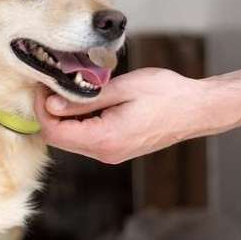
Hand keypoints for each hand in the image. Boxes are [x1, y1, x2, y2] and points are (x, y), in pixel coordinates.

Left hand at [33, 68, 206, 163]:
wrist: (199, 109)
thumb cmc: (167, 94)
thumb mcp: (122, 88)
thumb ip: (84, 99)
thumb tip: (51, 105)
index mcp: (105, 139)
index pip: (55, 132)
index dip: (41, 110)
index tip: (43, 87)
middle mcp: (105, 153)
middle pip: (59, 138)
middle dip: (49, 113)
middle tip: (51, 85)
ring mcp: (111, 154)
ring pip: (71, 139)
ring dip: (63, 117)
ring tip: (69, 89)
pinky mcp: (116, 149)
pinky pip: (86, 138)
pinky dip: (78, 121)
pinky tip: (85, 100)